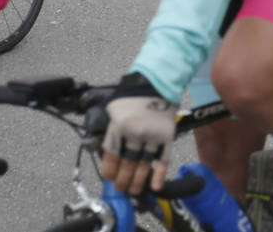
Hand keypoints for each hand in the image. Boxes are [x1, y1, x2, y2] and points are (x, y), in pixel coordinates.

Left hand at [100, 73, 176, 194]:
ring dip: (138, 181)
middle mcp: (134, 133)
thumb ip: (111, 127)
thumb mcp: (114, 108)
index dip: (110, 169)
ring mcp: (151, 136)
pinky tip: (156, 187)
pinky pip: (163, 160)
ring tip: (134, 191)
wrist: (157, 82)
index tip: (109, 178)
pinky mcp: (166, 137)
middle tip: (121, 188)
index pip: (111, 155)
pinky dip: (160, 174)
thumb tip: (107, 148)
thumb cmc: (134, 95)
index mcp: (118, 126)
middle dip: (123, 179)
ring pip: (143, 164)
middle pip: (127, 163)